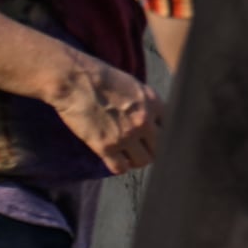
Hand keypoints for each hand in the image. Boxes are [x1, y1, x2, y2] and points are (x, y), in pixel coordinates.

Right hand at [46, 53, 161, 174]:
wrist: (75, 81)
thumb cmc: (102, 78)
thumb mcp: (135, 86)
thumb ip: (148, 104)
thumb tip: (155, 117)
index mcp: (154, 104)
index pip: (172, 128)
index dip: (165, 134)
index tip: (157, 137)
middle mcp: (144, 122)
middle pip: (161, 148)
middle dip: (153, 149)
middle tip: (143, 148)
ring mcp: (126, 136)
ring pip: (144, 161)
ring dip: (137, 160)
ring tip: (129, 155)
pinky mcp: (106, 147)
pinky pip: (120, 168)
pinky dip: (119, 167)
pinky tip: (115, 160)